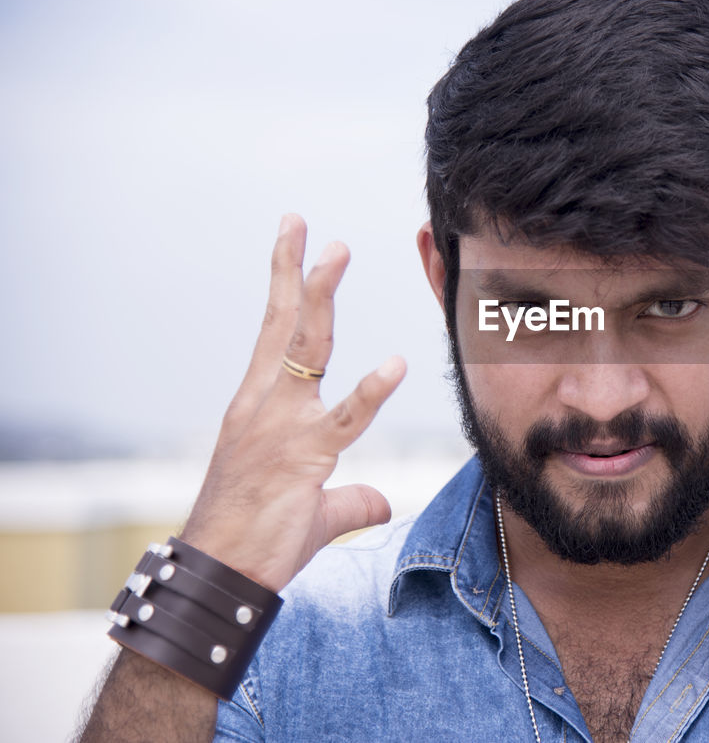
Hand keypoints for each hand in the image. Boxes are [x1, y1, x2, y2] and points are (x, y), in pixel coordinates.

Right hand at [180, 214, 405, 591]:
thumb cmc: (254, 540)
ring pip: (305, 349)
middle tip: (306, 226)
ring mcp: (282, 427)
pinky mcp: (303, 457)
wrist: (220, 576)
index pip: (274, 334)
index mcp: (259, 407)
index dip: (285, 286)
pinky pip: (343, 418)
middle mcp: (265, 405)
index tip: (293, 243)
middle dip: (296, 272)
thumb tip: (379, 501)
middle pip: (284, 325)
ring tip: (337, 252)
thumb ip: (349, 498)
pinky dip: (371, 390)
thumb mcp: (312, 511)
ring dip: (320, 297)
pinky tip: (395, 363)